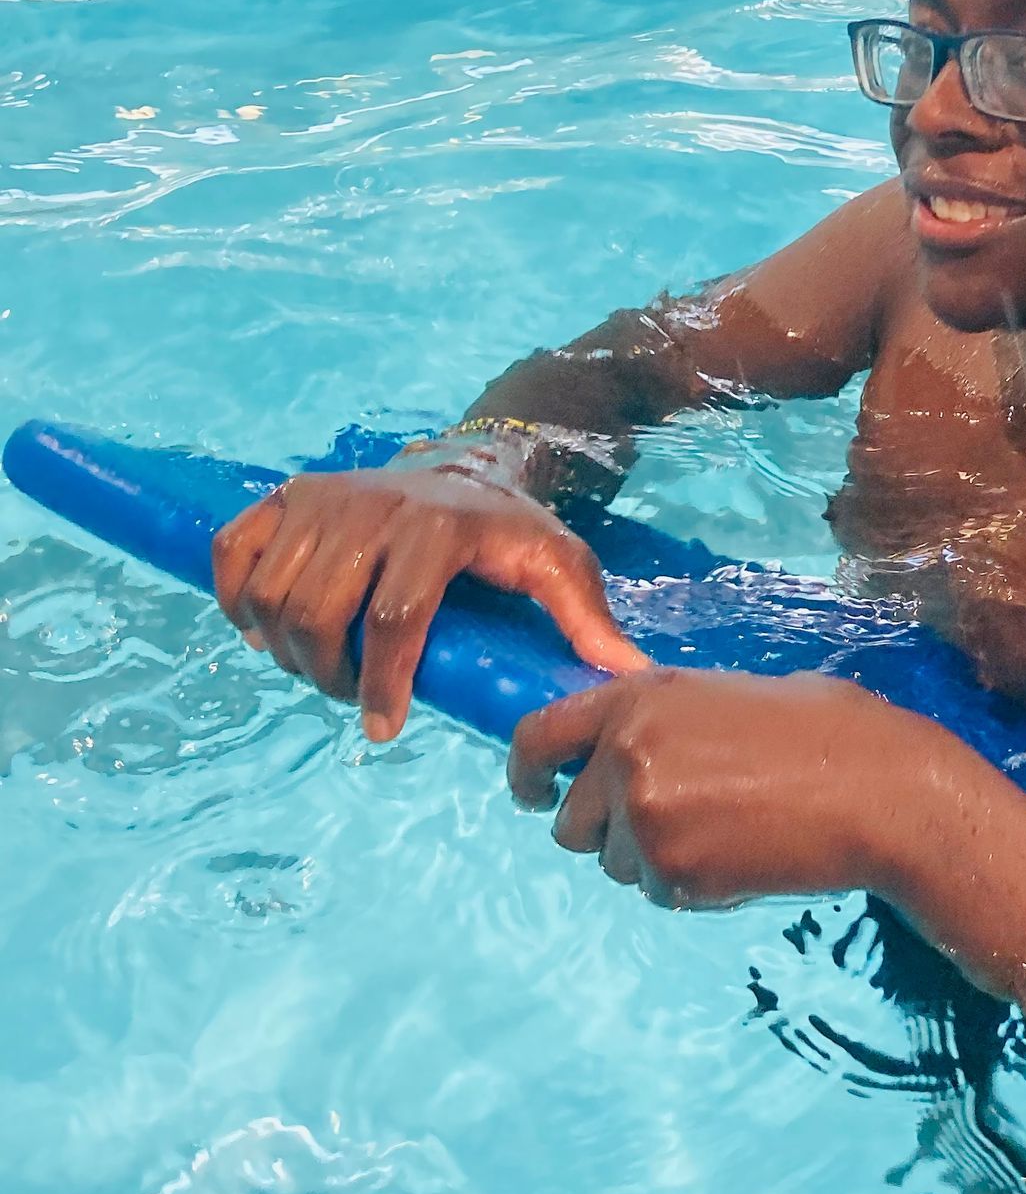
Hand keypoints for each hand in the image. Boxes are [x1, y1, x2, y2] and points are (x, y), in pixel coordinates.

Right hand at [212, 461, 646, 739]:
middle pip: (318, 612)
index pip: (394, 618)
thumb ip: (586, 621)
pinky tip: (265, 628)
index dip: (382, 683)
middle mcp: (374, 505)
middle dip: (327, 675)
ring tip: (320, 667)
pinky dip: (235, 599)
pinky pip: (232, 552)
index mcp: (440, 527)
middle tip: (354, 698)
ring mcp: (324, 497)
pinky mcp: (286, 495)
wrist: (467, 464)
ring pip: (271, 592)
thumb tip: (625, 678)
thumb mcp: (561, 565)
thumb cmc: (512, 530)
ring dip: (282, 647)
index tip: (384, 729)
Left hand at [508, 666, 944, 907]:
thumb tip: (619, 744)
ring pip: (615, 862)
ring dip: (655, 857)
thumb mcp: (726, 695)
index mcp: (635, 699)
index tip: (530, 792)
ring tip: (727, 827)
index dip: (524, 772)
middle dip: (608, 828)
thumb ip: (661, 717)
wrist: (877, 790)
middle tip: (672, 820)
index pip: (536, 736)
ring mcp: (645, 820)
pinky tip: (744, 854)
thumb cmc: (822, 730)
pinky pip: (658, 892)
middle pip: (570, 821)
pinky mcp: (673, 875)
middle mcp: (624, 756)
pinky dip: (692, 884)